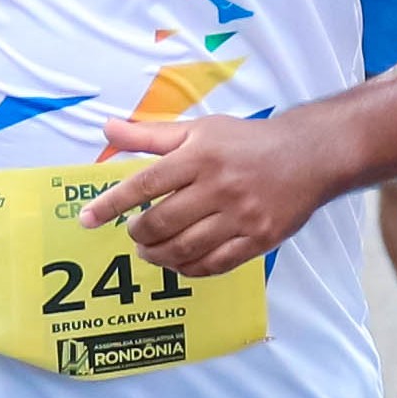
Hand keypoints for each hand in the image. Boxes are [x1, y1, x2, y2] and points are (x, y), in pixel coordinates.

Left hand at [85, 112, 335, 275]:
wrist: (309, 156)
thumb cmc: (246, 142)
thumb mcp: (199, 129)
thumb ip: (150, 135)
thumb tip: (106, 128)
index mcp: (200, 156)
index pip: (144, 184)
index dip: (111, 204)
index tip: (87, 219)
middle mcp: (219, 186)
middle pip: (162, 223)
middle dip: (138, 234)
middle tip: (133, 234)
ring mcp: (241, 215)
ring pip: (186, 249)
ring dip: (158, 256)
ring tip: (149, 251)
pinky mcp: (259, 238)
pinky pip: (215, 264)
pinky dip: (189, 269)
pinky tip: (179, 263)